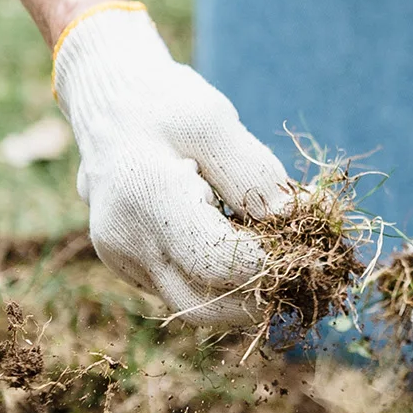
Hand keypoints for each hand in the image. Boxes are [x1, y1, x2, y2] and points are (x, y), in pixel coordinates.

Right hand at [54, 4, 290, 322]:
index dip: (268, 263)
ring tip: (281, 260)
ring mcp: (124, 260)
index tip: (304, 246)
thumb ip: (253, 172)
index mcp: (147, 197)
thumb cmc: (165, 106)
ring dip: (243, 296)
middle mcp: (127, 240)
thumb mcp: (213, 119)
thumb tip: (292, 218)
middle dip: (260, 297)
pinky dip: (220, 283)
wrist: (107, 108)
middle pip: (205, 307)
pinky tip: (249, 251)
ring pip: (194, 306)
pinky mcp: (131, 267)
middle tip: (302, 271)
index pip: (216, 262)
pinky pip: (182, 290)